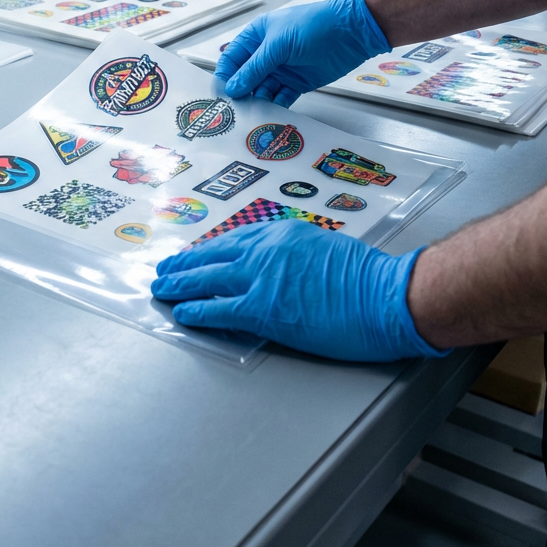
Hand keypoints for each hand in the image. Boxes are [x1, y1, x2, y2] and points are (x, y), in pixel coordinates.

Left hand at [151, 220, 448, 361]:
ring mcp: (263, 278)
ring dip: (180, 284)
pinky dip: (197, 311)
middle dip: (185, 263)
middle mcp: (266, 250)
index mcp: (282, 233)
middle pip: (213, 255)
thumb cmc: (368, 277)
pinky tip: (183, 313)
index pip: (234, 239)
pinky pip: (220, 308)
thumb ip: (297, 253)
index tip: (194, 253)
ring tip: (162, 288)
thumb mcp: (326, 247)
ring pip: (208, 279)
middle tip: (165, 268)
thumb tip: (284, 267)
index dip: (208, 249)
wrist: (385, 295)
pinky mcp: (265, 309)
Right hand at [214, 0, 389, 106]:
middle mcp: (266, 53)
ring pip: (261, 90)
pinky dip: (275, 107)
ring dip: (257, 102)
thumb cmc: (314, 26)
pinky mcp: (296, 83)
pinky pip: (280, 98)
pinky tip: (270, 115)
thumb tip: (233, 87)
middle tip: (232, 111)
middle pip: (245, 77)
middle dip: (239, 93)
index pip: (232, 58)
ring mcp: (281, 69)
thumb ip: (255, 67)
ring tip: (251, 116)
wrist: (351, 33)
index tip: (219, 94)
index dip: (225, 75)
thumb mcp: (278, 44)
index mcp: (256, 36)